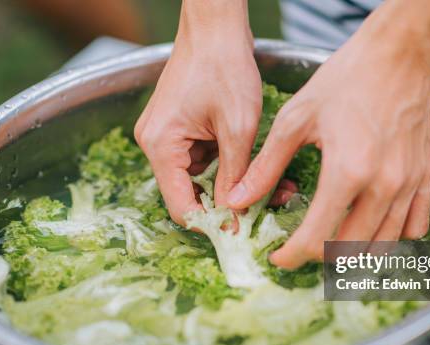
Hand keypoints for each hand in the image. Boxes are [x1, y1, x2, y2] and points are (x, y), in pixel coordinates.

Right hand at [135, 0, 261, 224]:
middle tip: (267, 207)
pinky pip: (203, 159)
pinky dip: (227, 165)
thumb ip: (234, 176)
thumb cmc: (225, 67)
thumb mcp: (238, 128)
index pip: (181, 206)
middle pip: (189, 194)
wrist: (215, 28)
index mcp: (162, 146)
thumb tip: (234, 216)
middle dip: (227, 204)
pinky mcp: (179, 129)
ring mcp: (166, 136)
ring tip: (273, 184)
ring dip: (232, 184)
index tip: (241, 232)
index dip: (211, 224)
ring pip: (200, 178)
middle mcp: (156, 144)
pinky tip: (254, 164)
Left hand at [227, 19, 429, 268]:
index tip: (278, 257)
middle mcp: (383, 186)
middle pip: (350, 251)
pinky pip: (414, 228)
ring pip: (383, 246)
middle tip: (301, 246)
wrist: (399, 54)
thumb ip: (267, 166)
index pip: (317, 239)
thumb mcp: (296, 119)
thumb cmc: (346, 79)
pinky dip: (392, 238)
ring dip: (353, 254)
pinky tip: (372, 228)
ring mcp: (408, 185)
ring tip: (331, 243)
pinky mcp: (424, 178)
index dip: (292, 257)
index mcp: (347, 172)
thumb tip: (238, 199)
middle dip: (319, 257)